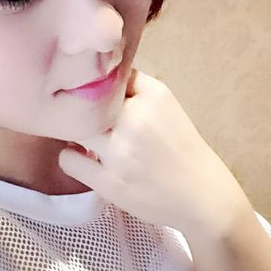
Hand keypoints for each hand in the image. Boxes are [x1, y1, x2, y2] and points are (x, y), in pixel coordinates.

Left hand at [58, 68, 251, 234]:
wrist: (202, 196)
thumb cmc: (180, 147)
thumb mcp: (165, 105)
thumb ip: (134, 87)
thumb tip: (97, 74)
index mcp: (153, 96)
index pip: (108, 76)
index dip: (96, 83)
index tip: (91, 91)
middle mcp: (136, 120)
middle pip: (86, 100)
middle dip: (81, 107)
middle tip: (80, 114)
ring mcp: (121, 152)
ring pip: (73, 128)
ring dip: (74, 131)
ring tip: (84, 137)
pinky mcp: (109, 182)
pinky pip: (69, 160)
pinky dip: (71, 156)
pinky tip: (84, 157)